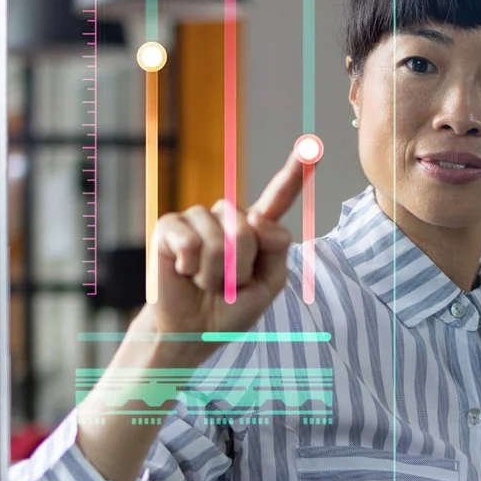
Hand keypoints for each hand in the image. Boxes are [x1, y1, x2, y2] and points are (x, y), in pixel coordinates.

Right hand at [135, 145, 306, 356]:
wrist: (192, 332)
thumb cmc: (230, 308)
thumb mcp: (268, 285)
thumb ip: (277, 251)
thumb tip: (257, 220)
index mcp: (255, 228)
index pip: (277, 197)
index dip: (294, 174)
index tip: (310, 148)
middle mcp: (227, 216)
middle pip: (248, 230)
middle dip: (240, 268)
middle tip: (226, 284)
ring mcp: (197, 218)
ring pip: (219, 240)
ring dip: (216, 275)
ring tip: (205, 282)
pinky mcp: (170, 227)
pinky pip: (190, 242)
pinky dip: (191, 268)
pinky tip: (183, 273)